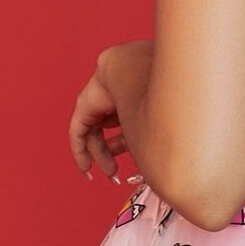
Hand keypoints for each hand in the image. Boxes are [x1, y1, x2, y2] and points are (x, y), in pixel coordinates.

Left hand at [69, 41, 152, 181]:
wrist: (137, 70)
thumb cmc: (159, 93)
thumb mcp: (159, 123)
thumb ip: (158, 140)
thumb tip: (166, 166)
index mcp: (138, 96)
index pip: (131, 127)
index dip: (133, 149)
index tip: (137, 169)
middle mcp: (119, 97)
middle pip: (113, 130)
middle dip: (114, 156)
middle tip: (118, 175)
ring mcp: (100, 100)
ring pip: (96, 133)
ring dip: (101, 157)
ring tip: (110, 174)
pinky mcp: (85, 104)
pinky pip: (78, 132)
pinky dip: (80, 151)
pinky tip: (85, 168)